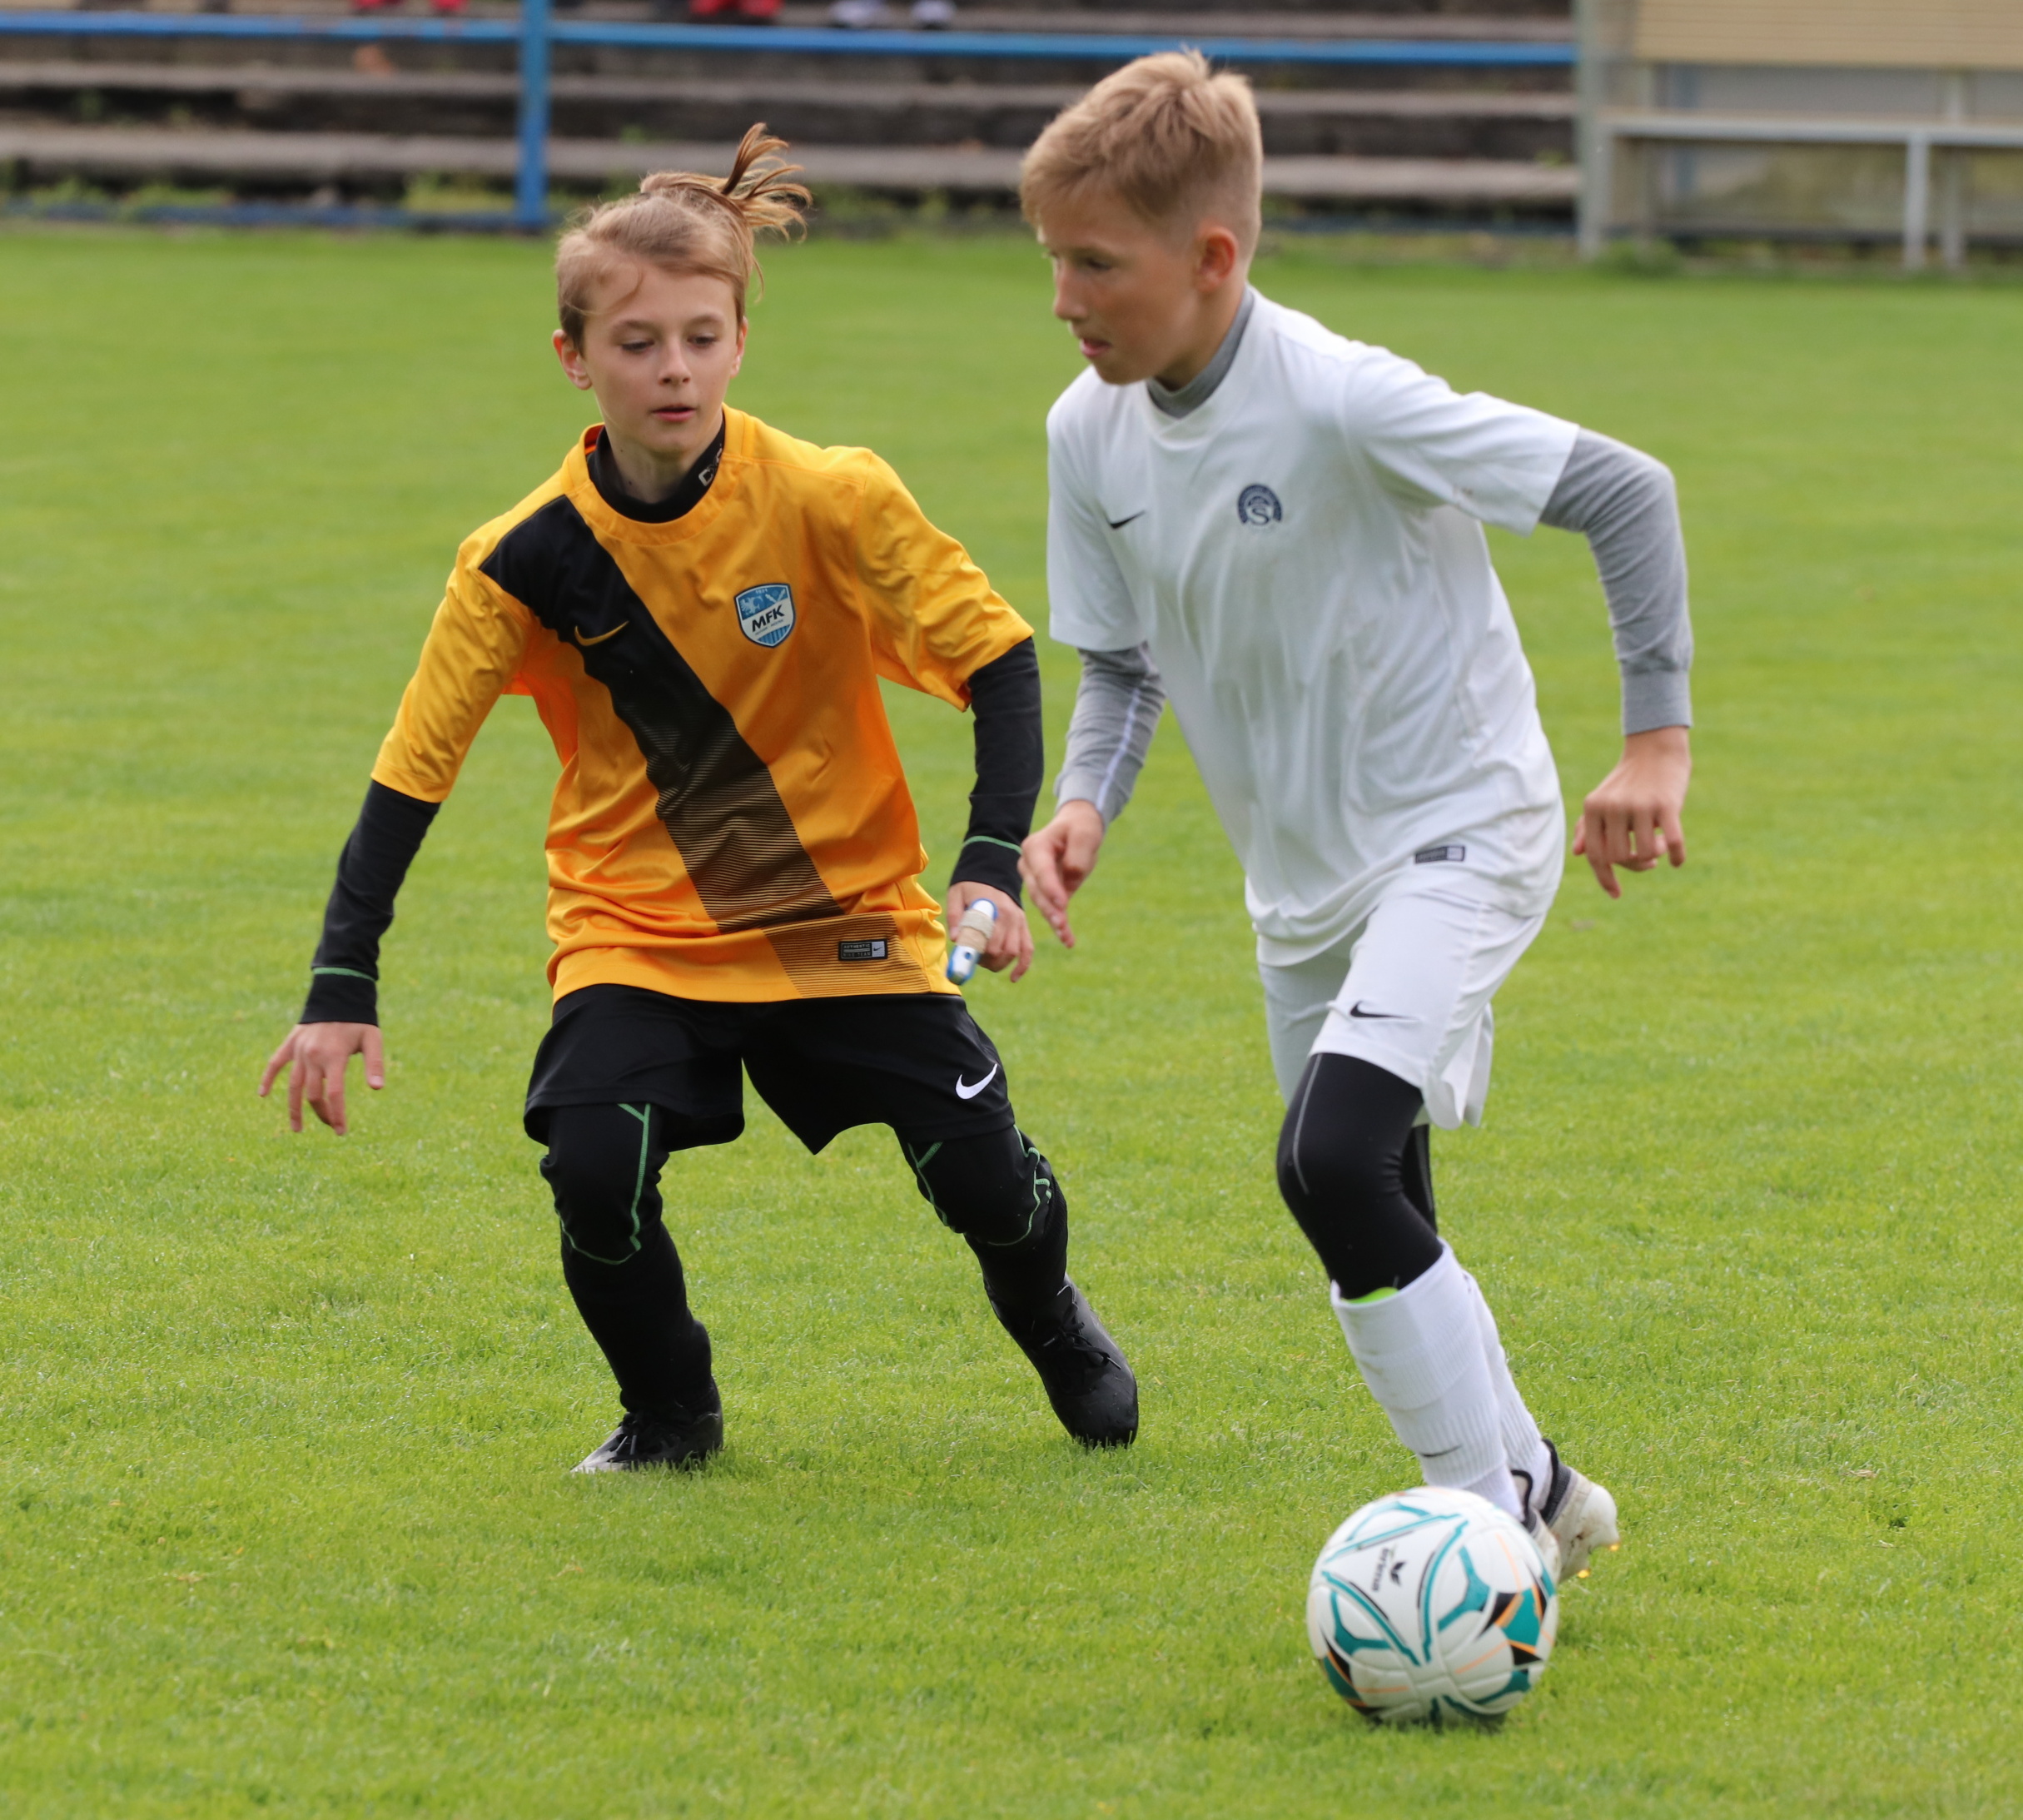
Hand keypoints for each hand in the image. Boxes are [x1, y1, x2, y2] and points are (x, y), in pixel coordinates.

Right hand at [258, 1022, 383, 1134]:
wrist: (338, 995)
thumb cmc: (358, 1021)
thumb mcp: (373, 1039)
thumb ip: (375, 1064)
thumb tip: (378, 1088)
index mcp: (334, 1056)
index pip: (334, 1093)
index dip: (337, 1114)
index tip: (341, 1131)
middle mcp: (313, 1055)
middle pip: (313, 1094)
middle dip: (322, 1113)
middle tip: (331, 1125)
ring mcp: (299, 1051)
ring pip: (293, 1086)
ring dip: (294, 1108)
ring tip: (297, 1129)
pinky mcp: (290, 1044)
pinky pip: (275, 1064)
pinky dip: (268, 1078)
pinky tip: (262, 1094)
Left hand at [943, 882, 1034, 981]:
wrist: (990, 874)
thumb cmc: (970, 887)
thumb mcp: (956, 895)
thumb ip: (955, 916)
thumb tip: (957, 939)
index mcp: (994, 907)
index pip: (989, 939)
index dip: (977, 952)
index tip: (966, 954)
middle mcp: (1011, 916)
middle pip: (1001, 950)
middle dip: (986, 960)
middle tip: (974, 958)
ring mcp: (1020, 922)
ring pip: (1014, 952)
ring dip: (1000, 964)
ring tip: (986, 962)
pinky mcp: (1024, 927)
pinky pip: (1028, 950)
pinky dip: (1022, 966)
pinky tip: (1013, 978)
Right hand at [1019, 800, 1105, 948]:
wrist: (1078, 829)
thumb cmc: (1081, 828)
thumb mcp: (1085, 833)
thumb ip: (1078, 852)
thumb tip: (1071, 874)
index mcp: (1035, 847)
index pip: (1041, 871)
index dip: (1051, 887)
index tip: (1063, 903)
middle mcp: (1030, 865)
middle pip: (1037, 890)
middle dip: (1050, 908)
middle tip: (1061, 924)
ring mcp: (1036, 880)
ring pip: (1043, 904)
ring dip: (1054, 920)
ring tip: (1066, 937)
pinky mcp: (1048, 892)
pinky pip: (1053, 910)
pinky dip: (1061, 926)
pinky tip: (1069, 941)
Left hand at [1575, 725, 1690, 899]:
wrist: (1655, 748)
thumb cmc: (1628, 781)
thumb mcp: (1602, 800)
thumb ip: (1587, 826)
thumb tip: (1578, 853)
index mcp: (1593, 808)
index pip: (1595, 854)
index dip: (1604, 878)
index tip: (1615, 894)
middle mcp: (1613, 807)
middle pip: (1620, 858)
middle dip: (1635, 865)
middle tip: (1646, 858)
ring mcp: (1640, 805)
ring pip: (1646, 853)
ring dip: (1655, 856)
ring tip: (1659, 842)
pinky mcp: (1666, 804)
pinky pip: (1673, 842)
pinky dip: (1676, 856)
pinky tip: (1677, 861)